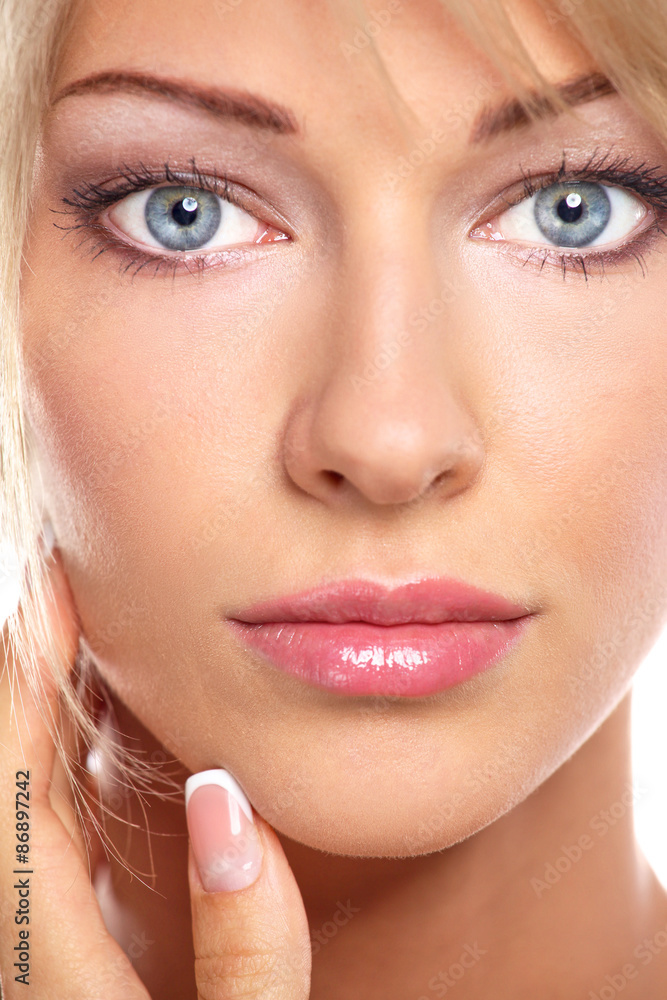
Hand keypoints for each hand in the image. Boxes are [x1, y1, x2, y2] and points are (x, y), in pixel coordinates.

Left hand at [0, 548, 311, 997]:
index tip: (51, 586)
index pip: (11, 787)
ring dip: (48, 712)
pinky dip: (65, 765)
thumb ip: (248, 948)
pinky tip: (102, 741)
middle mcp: (16, 944)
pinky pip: (43, 834)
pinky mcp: (56, 956)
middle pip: (10, 777)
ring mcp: (31, 950)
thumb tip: (227, 797)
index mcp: (41, 969)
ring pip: (23, 801)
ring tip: (89, 639)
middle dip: (33, 672)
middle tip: (70, 584)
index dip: (25, 676)